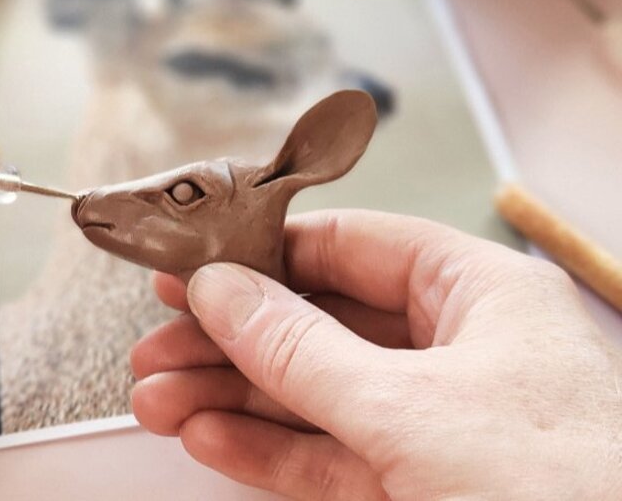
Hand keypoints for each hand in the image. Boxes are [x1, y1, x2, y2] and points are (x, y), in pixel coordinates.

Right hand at [131, 210, 621, 499]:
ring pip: (315, 393)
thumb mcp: (412, 410)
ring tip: (159, 399)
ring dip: (233, 397)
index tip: (197, 265)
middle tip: (161, 343)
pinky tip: (209, 438)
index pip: (354, 247)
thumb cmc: (563, 494)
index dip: (267, 252)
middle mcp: (457, 350)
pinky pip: (327, 454)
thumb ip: (303, 350)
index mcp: (481, 295)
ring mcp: (437, 422)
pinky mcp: (419, 485)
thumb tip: (222, 292)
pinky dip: (266, 449)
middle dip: (233, 339)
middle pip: (321, 324)